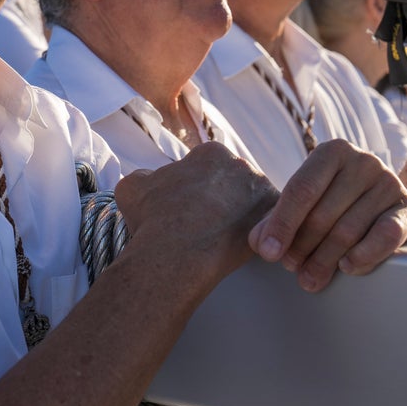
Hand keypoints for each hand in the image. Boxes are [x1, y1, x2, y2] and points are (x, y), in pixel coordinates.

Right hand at [116, 142, 278, 280]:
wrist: (174, 252)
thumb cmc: (152, 220)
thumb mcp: (133, 187)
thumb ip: (147, 177)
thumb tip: (150, 179)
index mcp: (211, 153)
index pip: (212, 169)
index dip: (201, 191)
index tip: (194, 210)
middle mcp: (240, 163)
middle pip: (236, 184)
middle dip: (226, 202)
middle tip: (211, 227)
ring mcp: (261, 189)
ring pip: (254, 204)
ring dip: (243, 219)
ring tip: (225, 242)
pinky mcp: (274, 218)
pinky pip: (271, 226)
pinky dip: (260, 237)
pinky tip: (240, 250)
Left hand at [247, 139, 406, 292]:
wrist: (383, 201)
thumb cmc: (335, 200)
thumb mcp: (307, 201)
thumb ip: (279, 218)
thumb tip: (260, 242)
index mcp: (333, 152)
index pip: (301, 190)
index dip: (282, 224)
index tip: (268, 252)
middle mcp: (364, 162)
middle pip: (323, 213)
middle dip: (301, 246)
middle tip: (289, 267)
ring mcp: (389, 184)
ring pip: (348, 230)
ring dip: (324, 260)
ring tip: (309, 277)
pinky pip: (385, 236)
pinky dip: (364, 255)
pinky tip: (346, 268)